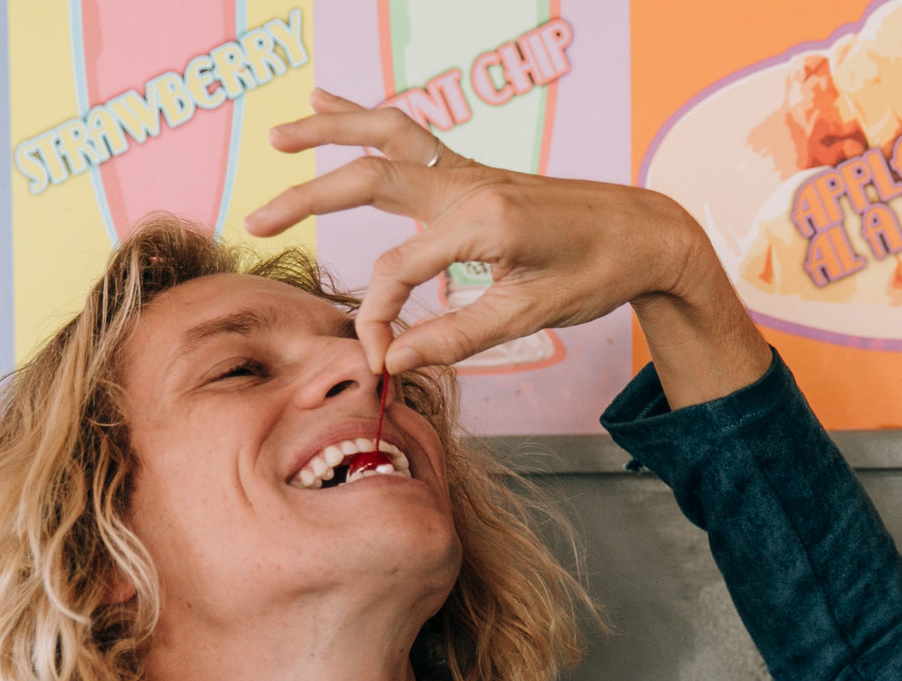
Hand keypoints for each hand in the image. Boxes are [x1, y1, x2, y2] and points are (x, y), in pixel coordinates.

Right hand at [246, 92, 770, 405]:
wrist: (646, 230)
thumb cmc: (598, 274)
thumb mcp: (530, 316)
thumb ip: (457, 337)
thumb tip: (394, 359)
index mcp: (484, 223)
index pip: (399, 270)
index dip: (378, 316)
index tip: (376, 356)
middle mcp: (470, 185)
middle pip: (368, 179)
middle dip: (308, 199)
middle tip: (256, 218)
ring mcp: (470, 171)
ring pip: (385, 137)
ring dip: (329, 130)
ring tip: (278, 136)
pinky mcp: (473, 172)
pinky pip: (408, 135)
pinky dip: (364, 119)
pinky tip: (328, 99)